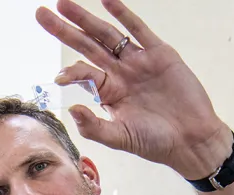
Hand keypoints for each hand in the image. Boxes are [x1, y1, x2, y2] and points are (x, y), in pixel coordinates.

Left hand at [36, 0, 232, 180]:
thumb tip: (71, 110)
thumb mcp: (121, 138)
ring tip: (64, 3)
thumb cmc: (157, 142)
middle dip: (65, 30)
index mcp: (110, 93)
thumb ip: (95, 128)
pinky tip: (107, 0)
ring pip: (108, 34)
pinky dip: (123, 14)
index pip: (85, 74)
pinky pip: (138, 30)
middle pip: (87, 46)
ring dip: (86, 19)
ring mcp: (139, 62)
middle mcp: (121, 74)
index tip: (59, 77)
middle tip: (41, 15)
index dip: (71, 73)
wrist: (193, 139)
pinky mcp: (159, 54)